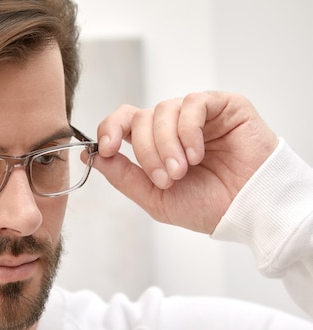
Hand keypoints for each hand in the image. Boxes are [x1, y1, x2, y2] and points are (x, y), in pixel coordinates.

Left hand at [92, 91, 278, 233]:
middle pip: (139, 118)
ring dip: (167, 144)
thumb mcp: (155, 198)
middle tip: (165, 177)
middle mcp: (172, 126)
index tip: (105, 148)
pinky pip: (193, 104)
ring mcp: (196, 115)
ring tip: (183, 170)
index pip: (122, 122)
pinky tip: (198, 154)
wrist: (249, 211)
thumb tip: (92, 155)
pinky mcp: (223, 106)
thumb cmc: (207, 207)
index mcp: (154, 145)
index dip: (108, 129)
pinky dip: (188, 131)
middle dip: (146, 151)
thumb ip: (123, 176)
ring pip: (163, 110)